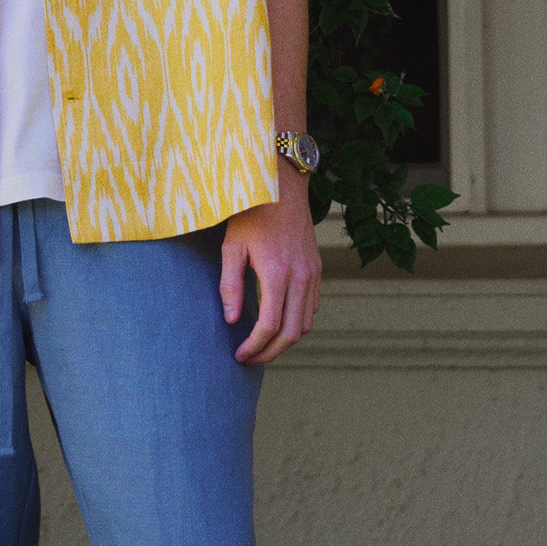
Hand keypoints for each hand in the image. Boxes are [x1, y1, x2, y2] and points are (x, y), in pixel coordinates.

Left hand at [220, 181, 320, 364]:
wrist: (281, 186)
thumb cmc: (251, 213)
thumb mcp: (232, 246)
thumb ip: (230, 285)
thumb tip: (231, 320)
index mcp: (277, 273)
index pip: (269, 326)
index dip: (254, 347)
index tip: (239, 356)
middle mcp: (300, 277)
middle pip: (292, 334)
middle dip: (271, 353)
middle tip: (250, 359)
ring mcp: (312, 274)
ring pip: (306, 324)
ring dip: (285, 341)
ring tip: (263, 345)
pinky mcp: (316, 269)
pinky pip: (312, 307)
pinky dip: (297, 323)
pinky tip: (278, 322)